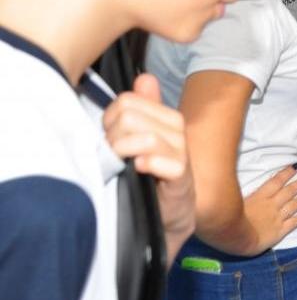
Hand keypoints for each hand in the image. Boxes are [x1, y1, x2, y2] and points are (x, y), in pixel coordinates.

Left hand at [103, 74, 195, 255]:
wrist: (164, 222)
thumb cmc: (147, 181)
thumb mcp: (138, 142)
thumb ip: (141, 109)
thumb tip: (144, 77)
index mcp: (165, 119)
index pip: (127, 102)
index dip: (109, 120)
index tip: (108, 139)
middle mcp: (177, 132)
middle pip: (132, 117)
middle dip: (113, 137)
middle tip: (112, 156)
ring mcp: (182, 156)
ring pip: (148, 137)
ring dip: (125, 152)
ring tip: (121, 165)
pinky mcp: (184, 180)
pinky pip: (169, 162)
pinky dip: (150, 165)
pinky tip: (139, 171)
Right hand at [241, 164, 296, 253]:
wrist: (236, 238)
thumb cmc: (229, 220)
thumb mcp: (234, 200)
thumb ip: (244, 193)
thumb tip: (238, 184)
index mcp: (260, 196)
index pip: (277, 181)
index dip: (287, 172)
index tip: (296, 166)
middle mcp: (272, 205)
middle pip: (289, 191)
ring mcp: (277, 217)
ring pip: (294, 205)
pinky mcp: (280, 231)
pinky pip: (295, 222)